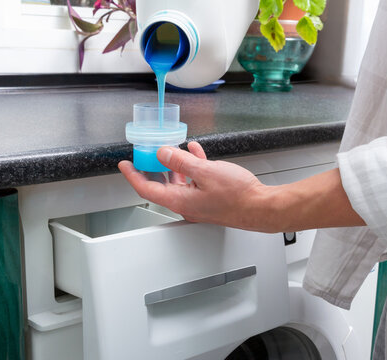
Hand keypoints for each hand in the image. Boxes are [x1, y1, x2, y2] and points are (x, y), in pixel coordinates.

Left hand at [118, 142, 269, 230]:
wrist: (261, 207)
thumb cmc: (238, 196)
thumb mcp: (205, 172)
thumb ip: (181, 162)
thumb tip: (163, 153)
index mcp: (180, 200)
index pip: (147, 189)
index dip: (133, 176)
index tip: (124, 165)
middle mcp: (186, 204)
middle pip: (162, 185)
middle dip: (153, 168)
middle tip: (147, 154)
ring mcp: (198, 202)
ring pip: (179, 181)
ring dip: (175, 165)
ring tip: (172, 149)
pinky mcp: (210, 199)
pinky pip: (194, 181)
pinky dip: (192, 167)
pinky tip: (196, 153)